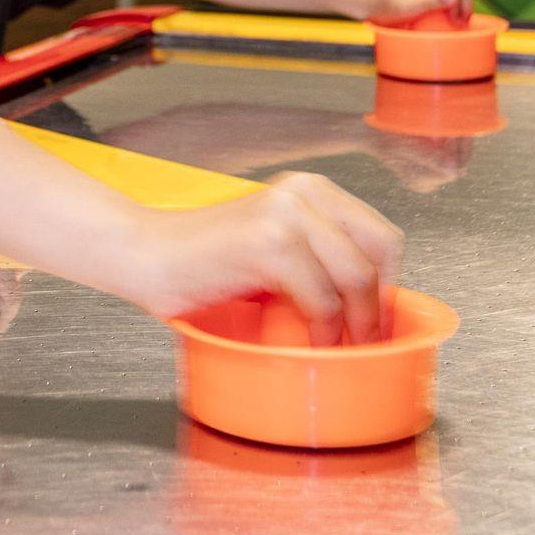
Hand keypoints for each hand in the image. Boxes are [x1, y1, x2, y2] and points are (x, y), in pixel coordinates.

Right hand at [119, 173, 404, 344]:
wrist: (146, 254)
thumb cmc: (203, 259)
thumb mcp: (272, 244)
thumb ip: (315, 255)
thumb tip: (367, 300)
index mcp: (309, 188)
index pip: (380, 235)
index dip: (388, 283)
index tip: (378, 318)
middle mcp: (303, 191)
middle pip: (380, 249)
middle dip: (380, 301)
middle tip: (368, 337)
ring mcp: (287, 214)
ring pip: (357, 276)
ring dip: (357, 322)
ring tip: (341, 346)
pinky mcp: (269, 242)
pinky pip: (321, 298)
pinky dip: (323, 329)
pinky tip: (311, 341)